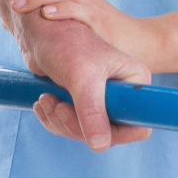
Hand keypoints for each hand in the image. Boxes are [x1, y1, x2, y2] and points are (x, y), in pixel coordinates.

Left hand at [1, 0, 163, 67]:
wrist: (136, 42)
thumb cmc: (95, 30)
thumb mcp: (66, 17)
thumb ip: (37, 14)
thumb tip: (6, 21)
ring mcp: (90, 4)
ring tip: (17, 6)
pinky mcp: (99, 23)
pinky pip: (80, 11)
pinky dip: (62, 10)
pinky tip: (46, 15)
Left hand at [7, 0, 150, 150]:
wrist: (40, 31)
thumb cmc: (65, 44)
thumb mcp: (82, 78)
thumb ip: (92, 112)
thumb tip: (100, 146)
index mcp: (134, 83)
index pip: (137, 125)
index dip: (112, 132)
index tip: (84, 117)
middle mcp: (122, 93)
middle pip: (107, 134)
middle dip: (76, 125)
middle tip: (58, 107)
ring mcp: (100, 99)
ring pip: (85, 133)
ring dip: (60, 122)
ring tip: (46, 100)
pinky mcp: (81, 103)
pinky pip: (70, 126)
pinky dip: (54, 119)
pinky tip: (43, 102)